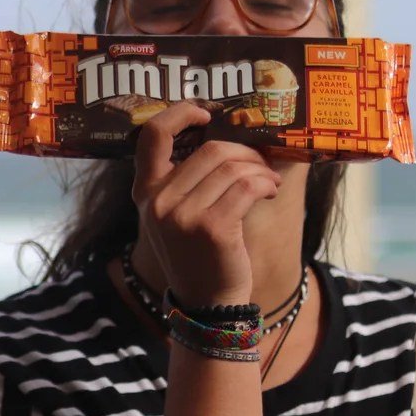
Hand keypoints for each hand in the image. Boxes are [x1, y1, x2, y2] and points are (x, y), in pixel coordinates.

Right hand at [132, 102, 280, 307]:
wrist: (207, 302)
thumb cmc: (198, 251)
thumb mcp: (177, 213)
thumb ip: (185, 179)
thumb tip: (224, 136)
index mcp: (145, 191)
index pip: (152, 135)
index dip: (180, 113)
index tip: (207, 113)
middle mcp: (157, 200)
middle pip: (209, 149)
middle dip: (244, 152)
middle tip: (259, 165)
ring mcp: (182, 215)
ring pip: (232, 166)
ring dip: (259, 170)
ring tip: (267, 182)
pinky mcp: (212, 228)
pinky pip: (246, 186)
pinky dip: (265, 184)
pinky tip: (269, 192)